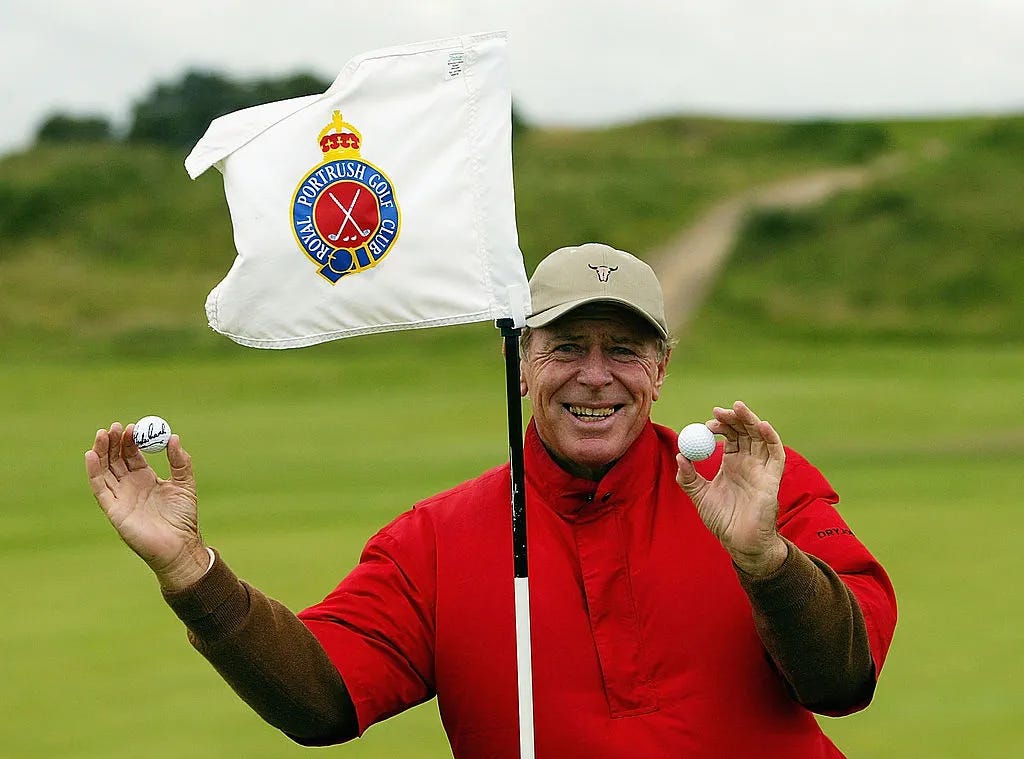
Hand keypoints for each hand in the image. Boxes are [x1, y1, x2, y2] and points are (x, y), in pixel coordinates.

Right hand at [85, 422, 208, 590]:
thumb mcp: (185, 484)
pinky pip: (100, 487)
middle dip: (113, 442)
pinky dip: (93, 471)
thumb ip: (180, 462)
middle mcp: (129, 486)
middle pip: (115, 459)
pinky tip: (91, 455)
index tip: (131, 426)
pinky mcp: (113, 509)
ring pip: (104, 470)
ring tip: (102, 433)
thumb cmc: (183, 517)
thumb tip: (173, 437)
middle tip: (114, 426)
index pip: (132, 455)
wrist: (180, 545)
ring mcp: (119, 497)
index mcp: (146, 479)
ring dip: (101, 451)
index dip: (129, 440)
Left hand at [675, 401, 787, 576]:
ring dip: (750, 420)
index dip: (719, 426)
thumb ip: (688, 478)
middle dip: (734, 418)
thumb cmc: (723, 521)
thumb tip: (679, 455)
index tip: (706, 425)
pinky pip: (776, 454)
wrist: (739, 542)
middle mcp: (748, 463)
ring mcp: (761, 468)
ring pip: (760, 436)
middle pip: (745, 432)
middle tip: (718, 411)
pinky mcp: (772, 478)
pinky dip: (771, 437)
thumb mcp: (700, 496)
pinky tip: (762, 425)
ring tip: (736, 408)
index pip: (729, 436)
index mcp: (732, 464)